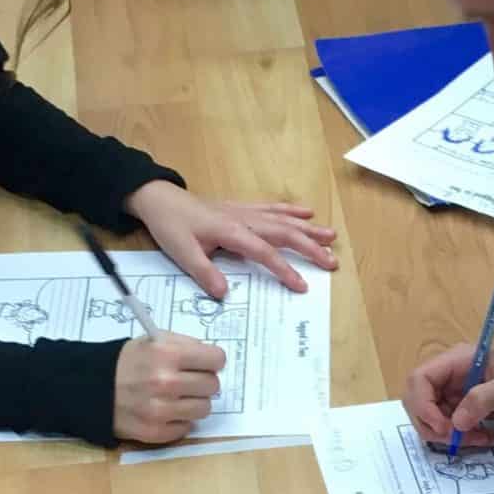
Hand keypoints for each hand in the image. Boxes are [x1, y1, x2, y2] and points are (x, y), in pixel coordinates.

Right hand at [113, 329, 225, 444]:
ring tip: (178, 396)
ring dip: (195, 402)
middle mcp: (166, 382)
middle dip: (204, 381)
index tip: (207, 363)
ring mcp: (160, 410)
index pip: (216, 359)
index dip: (213, 360)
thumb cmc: (127, 362)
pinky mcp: (155, 431)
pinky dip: (180, 420)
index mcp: (167, 354)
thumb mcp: (153, 339)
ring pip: (204, 409)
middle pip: (212, 385)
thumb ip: (185, 345)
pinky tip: (166, 410)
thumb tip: (214, 359)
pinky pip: (187, 427)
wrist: (92, 388)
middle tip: (190, 380)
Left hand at [124, 180, 336, 297]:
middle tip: (331, 262)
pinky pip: (272, 208)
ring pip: (283, 219)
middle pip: (284, 233)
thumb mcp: (182, 253)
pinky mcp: (242, 208)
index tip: (302, 286)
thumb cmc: (171, 226)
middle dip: (309, 248)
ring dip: (308, 229)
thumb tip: (225, 293)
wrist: (161, 199)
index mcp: (231, 231)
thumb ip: (205, 273)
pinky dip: (291, 211)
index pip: (264, 253)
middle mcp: (244, 219)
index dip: (284, 270)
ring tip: (332, 237)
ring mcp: (245, 211)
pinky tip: (308, 213)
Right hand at [404, 342, 493, 451]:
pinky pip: (453, 425)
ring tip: (477, 440)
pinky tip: (483, 439)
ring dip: (448, 434)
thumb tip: (454, 423)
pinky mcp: (472, 408)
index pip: (420, 379)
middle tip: (456, 439)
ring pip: (434, 417)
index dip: (422, 405)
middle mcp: (453, 376)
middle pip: (420, 401)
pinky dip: (461, 437)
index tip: (443, 427)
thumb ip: (482, 400)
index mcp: (458, 361)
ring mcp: (461, 392)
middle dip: (432, 424)